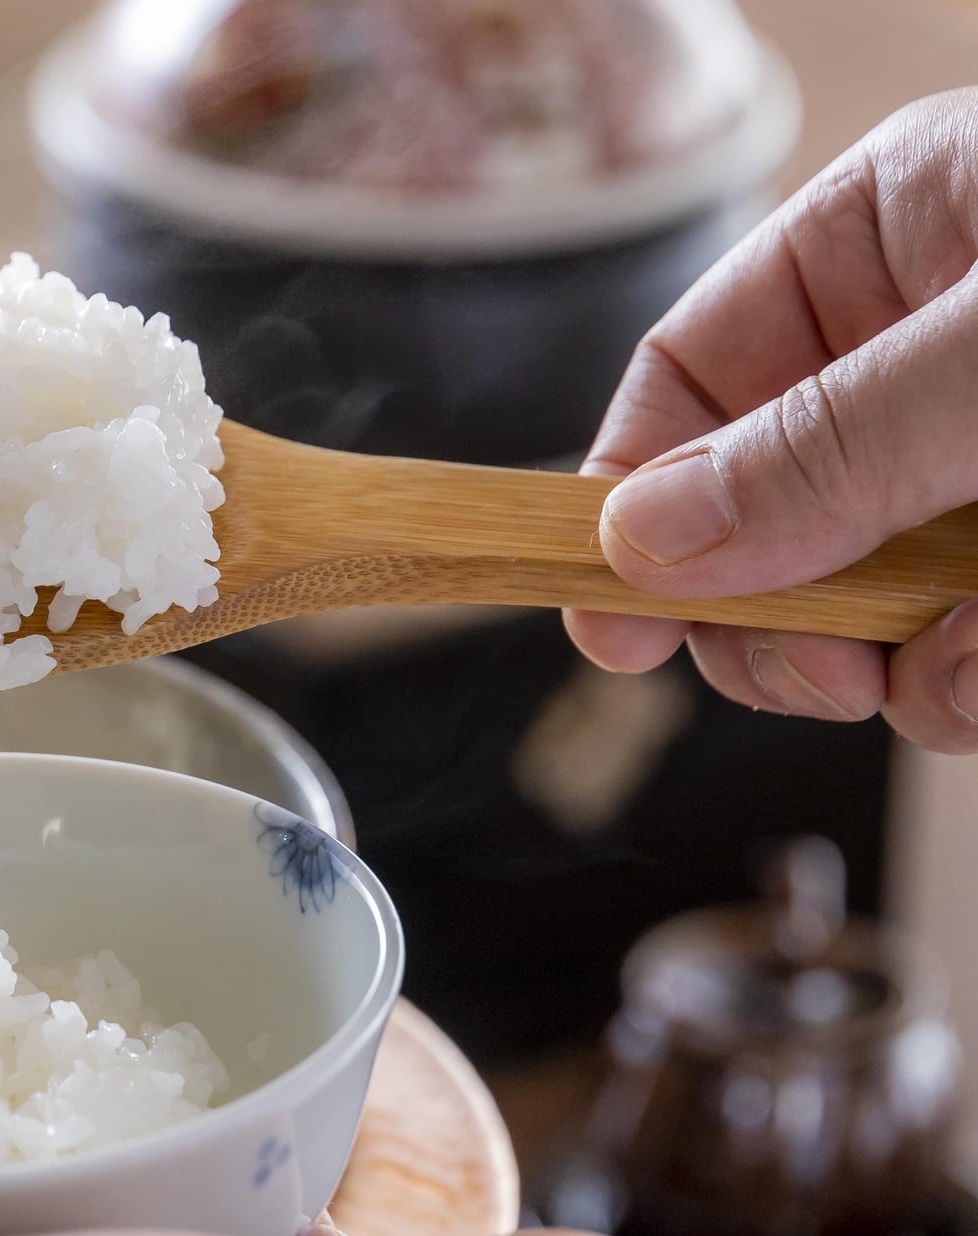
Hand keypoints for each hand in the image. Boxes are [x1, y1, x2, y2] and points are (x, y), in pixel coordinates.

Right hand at [566, 89, 977, 750]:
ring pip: (871, 602)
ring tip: (971, 664)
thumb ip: (830, 442)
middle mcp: (931, 348)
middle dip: (773, 611)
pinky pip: (964, 646)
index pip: (691, 372)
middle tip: (818, 670)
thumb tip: (640, 542)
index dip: (633, 501)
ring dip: (901, 665)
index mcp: (892, 235)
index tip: (616, 628)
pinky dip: (973, 678)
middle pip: (760, 510)